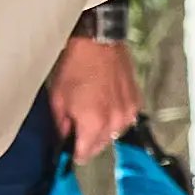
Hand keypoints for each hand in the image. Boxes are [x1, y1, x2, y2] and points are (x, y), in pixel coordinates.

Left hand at [47, 34, 145, 160]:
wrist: (98, 40)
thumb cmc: (75, 66)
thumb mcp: (58, 98)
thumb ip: (61, 125)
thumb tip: (63, 138)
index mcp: (94, 124)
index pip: (84, 154)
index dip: (73, 153)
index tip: (67, 149)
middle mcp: (115, 123)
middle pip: (100, 146)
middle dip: (88, 141)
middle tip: (77, 128)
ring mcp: (128, 113)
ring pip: (113, 134)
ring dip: (103, 130)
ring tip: (92, 114)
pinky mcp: (136, 102)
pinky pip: (124, 120)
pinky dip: (115, 117)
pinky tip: (105, 105)